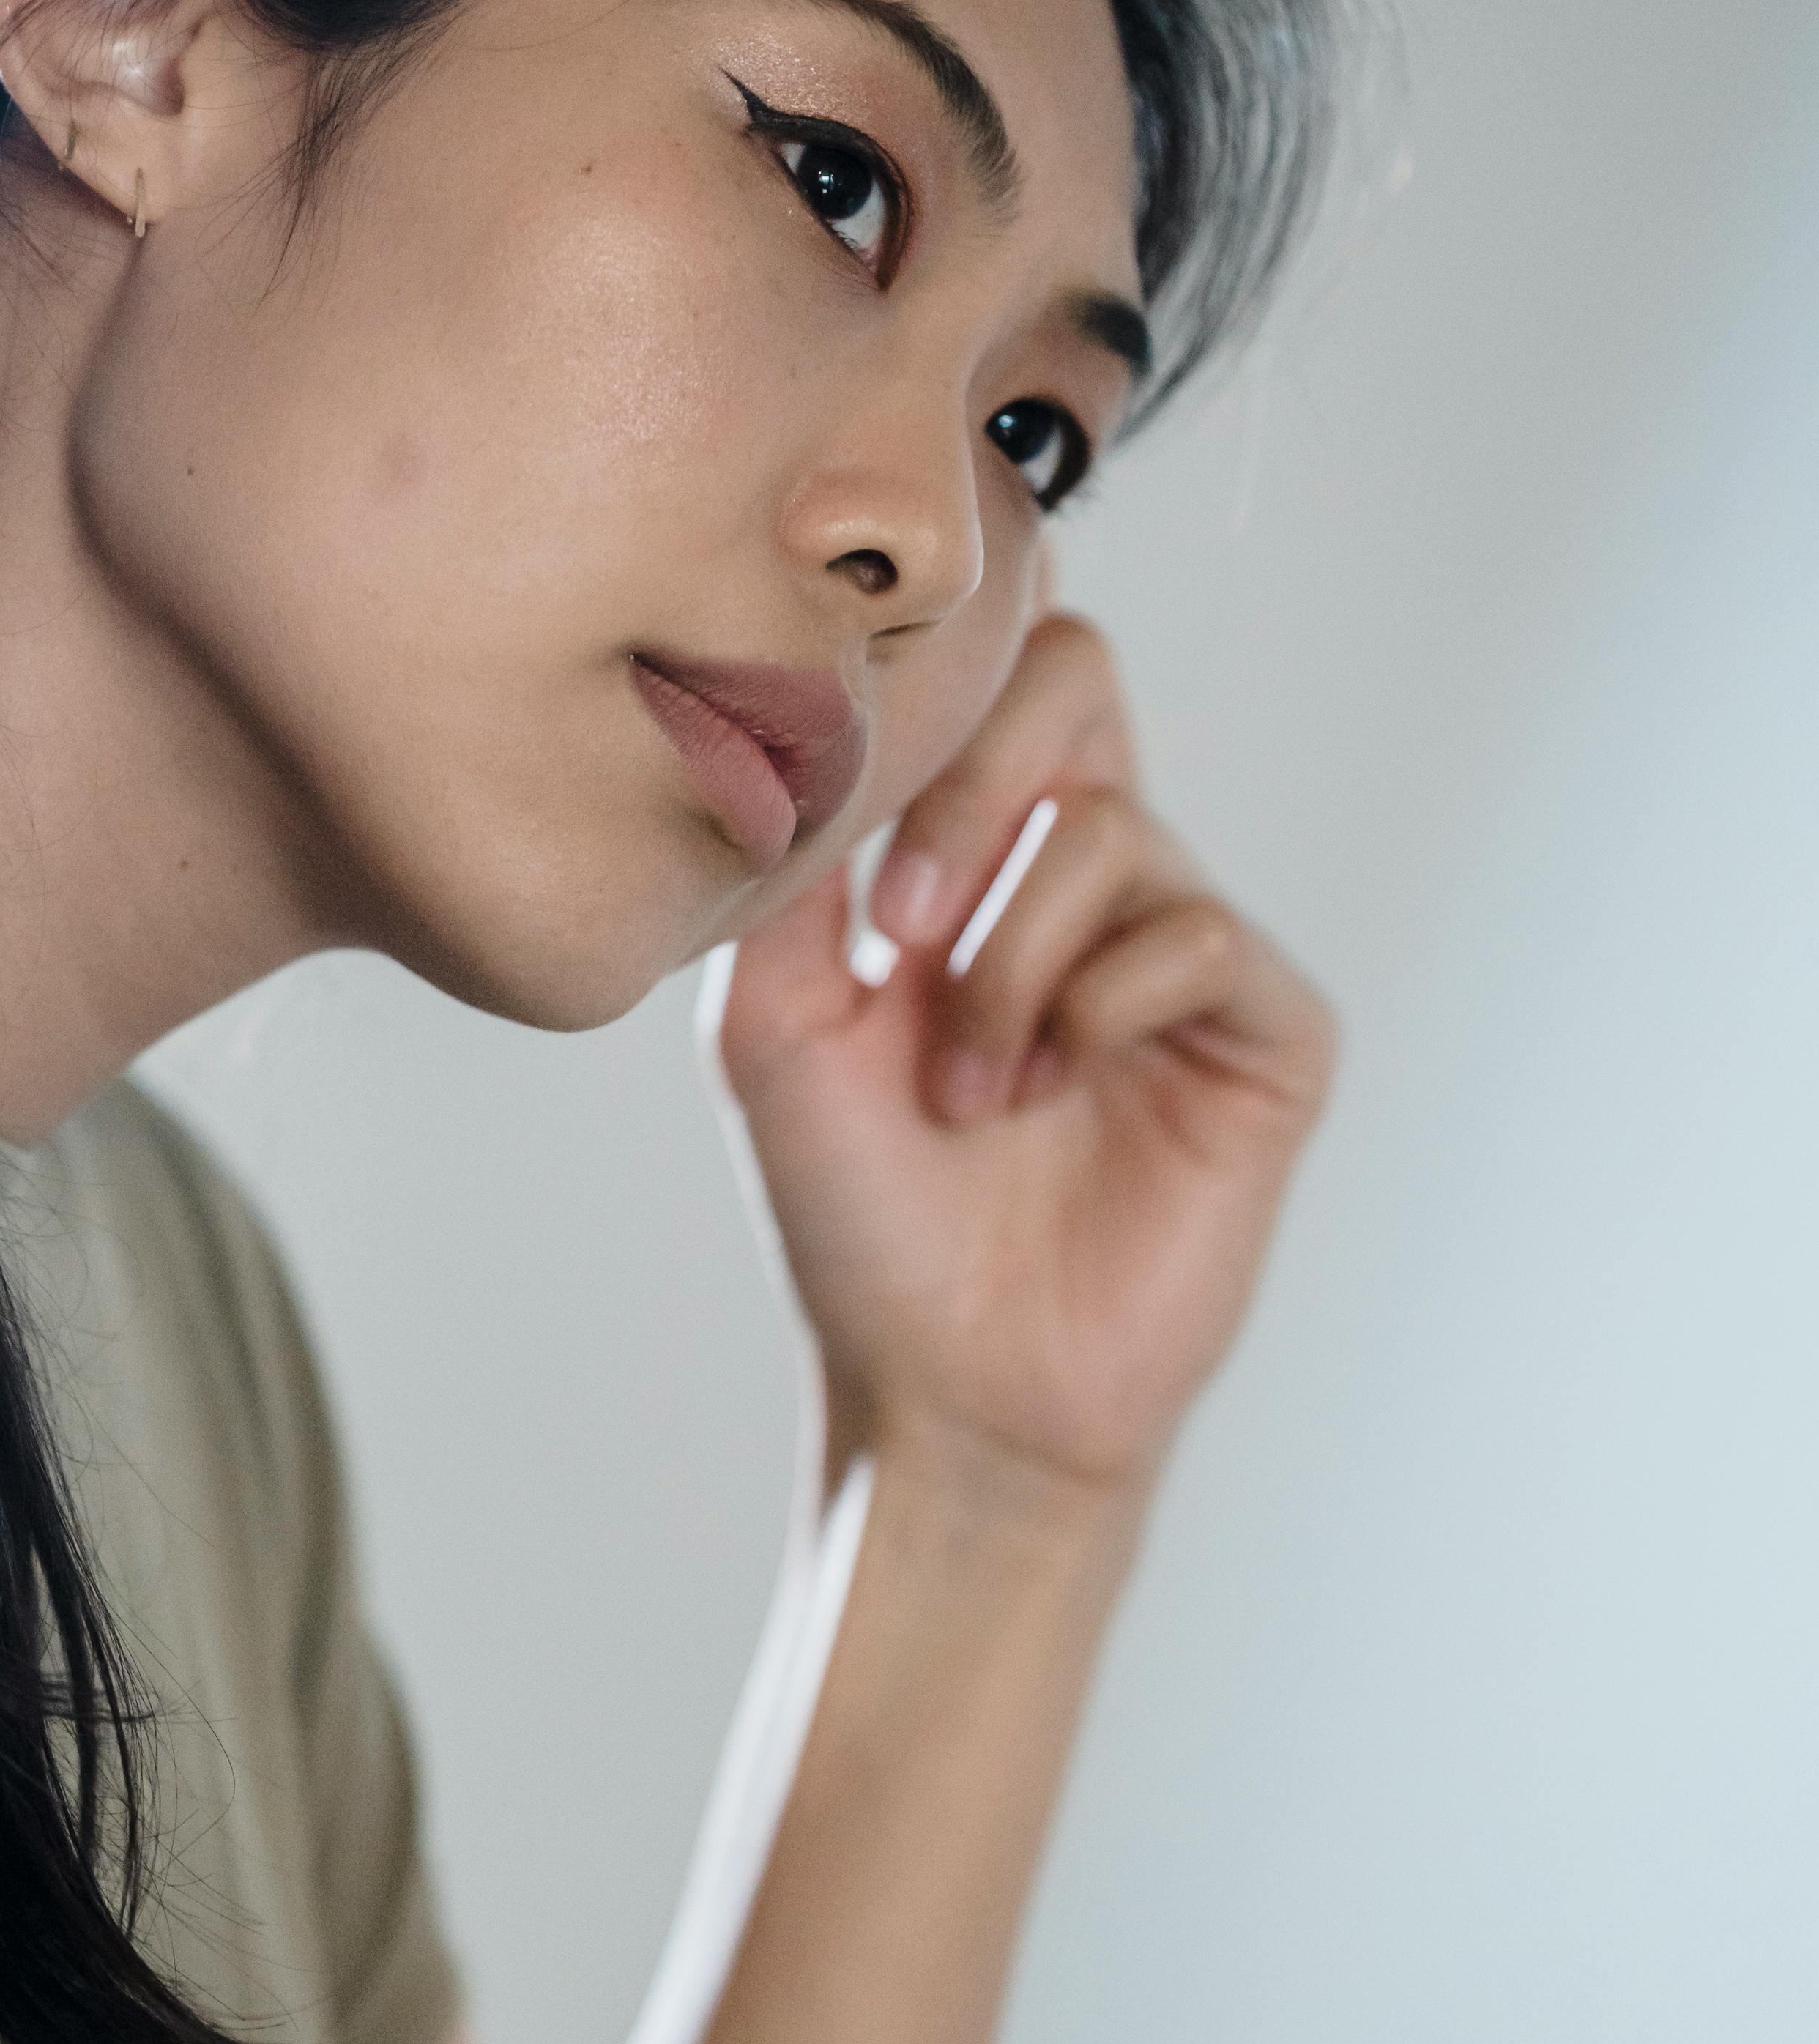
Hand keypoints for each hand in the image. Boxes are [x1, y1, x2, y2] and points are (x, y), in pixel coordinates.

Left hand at [715, 612, 1334, 1499]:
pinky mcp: (1267, 1027)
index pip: (998, 662)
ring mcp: (1185, 943)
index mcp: (979, 850)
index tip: (871, 752)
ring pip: (1111, 828)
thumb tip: (810, 711)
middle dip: (970, 787)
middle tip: (900, 930)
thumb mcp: (775, 1020)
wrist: (943, 1382)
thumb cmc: (857, 1211)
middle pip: (1076, 674)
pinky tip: (1048, 1095)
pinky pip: (1192, 934)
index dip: (951, 663)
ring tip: (967, 1092)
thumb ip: (795, 865)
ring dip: (1005, 965)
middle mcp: (1091, 870)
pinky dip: (1093, 1009)